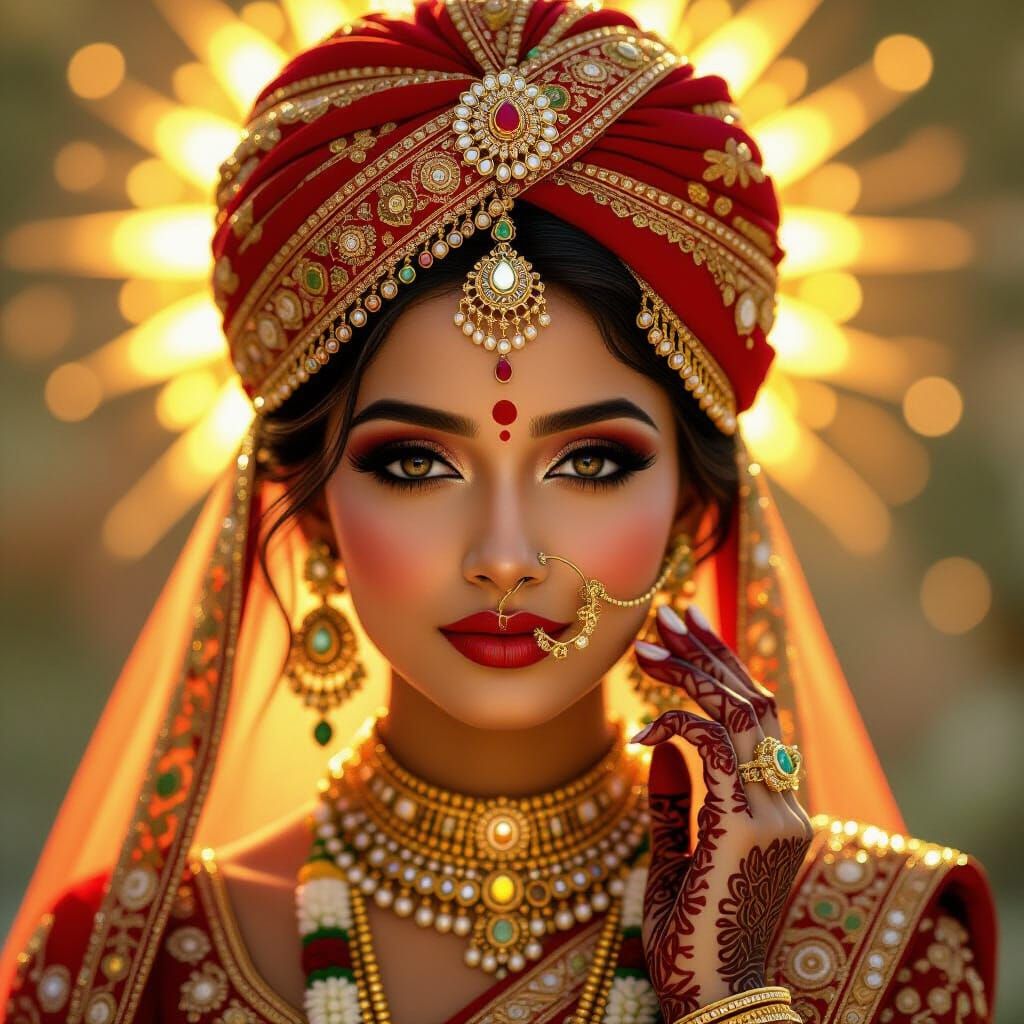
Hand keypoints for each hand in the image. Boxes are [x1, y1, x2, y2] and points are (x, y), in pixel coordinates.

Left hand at [630, 604, 812, 1019]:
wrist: (710, 1004)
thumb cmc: (689, 939)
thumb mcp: (675, 857)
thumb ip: (676, 802)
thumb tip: (658, 745)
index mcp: (772, 811)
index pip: (755, 720)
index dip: (722, 669)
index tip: (684, 633)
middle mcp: (784, 806)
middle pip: (755, 703)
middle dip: (709, 652)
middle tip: (669, 612)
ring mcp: (774, 818)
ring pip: (742, 715)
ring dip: (693, 673)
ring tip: (649, 644)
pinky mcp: (748, 830)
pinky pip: (715, 750)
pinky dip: (677, 727)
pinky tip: (641, 733)